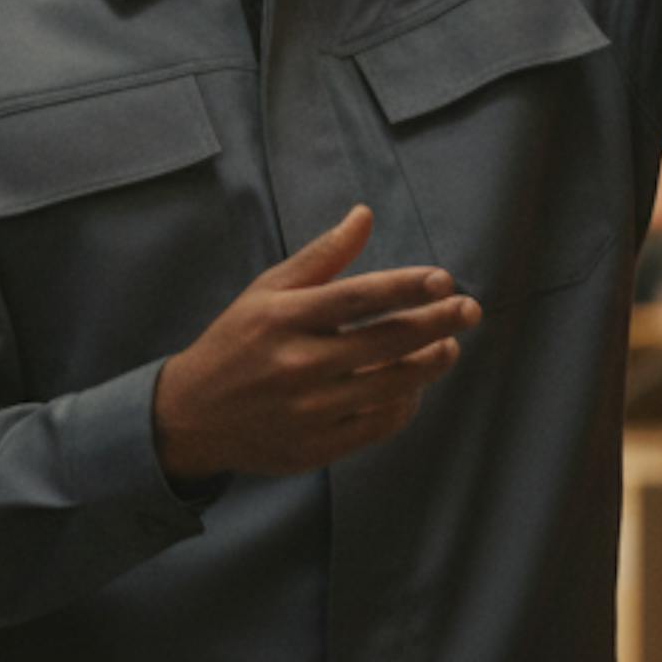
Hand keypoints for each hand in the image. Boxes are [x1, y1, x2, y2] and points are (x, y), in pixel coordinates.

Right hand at [150, 205, 480, 485]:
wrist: (191, 416)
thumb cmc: (236, 343)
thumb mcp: (266, 291)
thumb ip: (321, 256)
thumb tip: (364, 214)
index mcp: (282, 318)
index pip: (357, 297)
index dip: (406, 287)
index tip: (443, 280)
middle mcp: (296, 364)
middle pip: (384, 341)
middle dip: (436, 323)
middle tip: (469, 309)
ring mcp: (307, 410)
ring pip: (389, 387)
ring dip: (429, 364)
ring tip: (448, 346)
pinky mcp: (315, 447)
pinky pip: (377, 425)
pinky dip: (405, 404)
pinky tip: (415, 386)